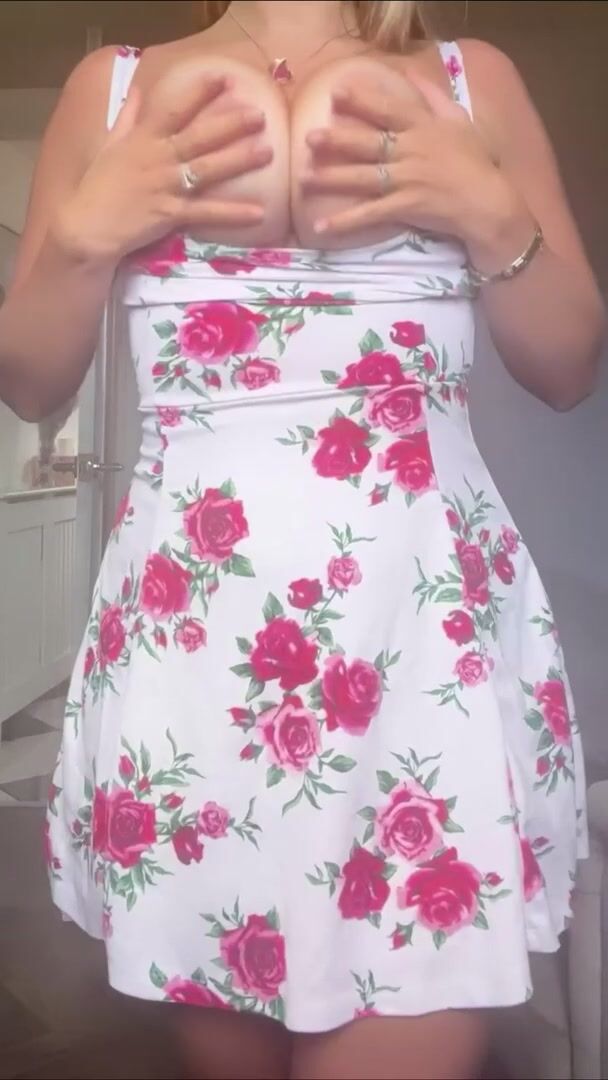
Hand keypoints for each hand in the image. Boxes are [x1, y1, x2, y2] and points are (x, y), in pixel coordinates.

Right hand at [53, 71, 270, 263]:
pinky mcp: (171, 214)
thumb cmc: (98, 188)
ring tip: (268, 151)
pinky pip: (208, 212)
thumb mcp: (110, 146)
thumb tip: (137, 92)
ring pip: (209, 168)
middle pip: (201, 136)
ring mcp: (166, 186)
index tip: (223, 78)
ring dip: (239, 159)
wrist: (86, 226)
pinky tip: (258, 212)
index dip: (199, 92)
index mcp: (143, 138)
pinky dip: (233, 213)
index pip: (174, 108)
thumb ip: (127, 119)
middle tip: (260, 115)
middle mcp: (158, 158)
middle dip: (231, 124)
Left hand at [303, 78, 530, 254]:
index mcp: (424, 127)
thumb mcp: (460, 122)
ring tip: (302, 179)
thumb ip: (434, 98)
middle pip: (368, 143)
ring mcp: (408, 180)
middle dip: (337, 141)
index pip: (389, 109)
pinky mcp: (406, 208)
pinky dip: (345, 222)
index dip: (362, 100)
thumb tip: (412, 73)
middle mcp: (412, 150)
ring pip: (362, 177)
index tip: (336, 92)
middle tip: (308, 138)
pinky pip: (369, 215)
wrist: (489, 205)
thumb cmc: (476, 163)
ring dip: (331, 179)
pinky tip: (321, 227)